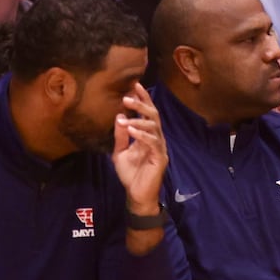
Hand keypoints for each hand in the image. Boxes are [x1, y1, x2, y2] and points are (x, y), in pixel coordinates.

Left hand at [113, 84, 167, 210]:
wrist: (137, 195)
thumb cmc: (131, 175)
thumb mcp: (120, 152)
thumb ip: (120, 136)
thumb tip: (120, 116)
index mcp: (147, 136)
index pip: (147, 113)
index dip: (143, 98)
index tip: (134, 84)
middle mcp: (156, 139)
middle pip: (153, 115)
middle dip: (141, 104)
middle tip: (127, 97)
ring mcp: (159, 148)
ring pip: (154, 127)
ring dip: (139, 119)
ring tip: (126, 115)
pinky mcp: (160, 158)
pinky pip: (153, 142)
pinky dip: (142, 135)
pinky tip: (131, 130)